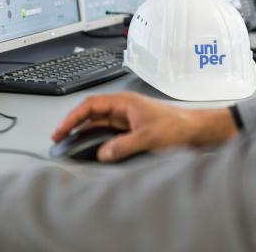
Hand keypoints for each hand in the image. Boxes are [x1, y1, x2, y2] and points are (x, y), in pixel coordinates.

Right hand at [52, 92, 238, 162]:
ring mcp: (127, 117)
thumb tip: (102, 153)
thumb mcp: (148, 138)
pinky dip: (96, 138)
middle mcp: (124, 108)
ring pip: (98, 122)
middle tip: (59, 137)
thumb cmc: (177, 127)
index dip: (72, 117)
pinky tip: (91, 147)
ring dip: (84, 131)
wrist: (196, 131)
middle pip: (91, 112)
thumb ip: (122, 146)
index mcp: (124, 102)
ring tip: (69, 142)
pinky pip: (108, 131)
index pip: (90, 105)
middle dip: (73, 124)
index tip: (60, 130)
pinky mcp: (132, 128)